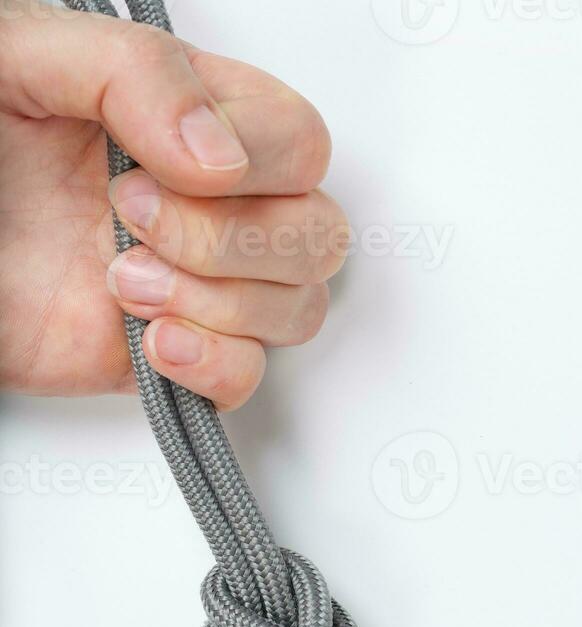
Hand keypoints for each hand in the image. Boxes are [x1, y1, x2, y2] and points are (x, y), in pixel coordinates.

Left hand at [0, 1, 346, 407]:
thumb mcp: (22, 60)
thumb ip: (131, 71)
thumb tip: (221, 155)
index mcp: (189, 120)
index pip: (300, 143)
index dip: (255, 164)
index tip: (158, 166)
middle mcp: (208, 205)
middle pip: (316, 234)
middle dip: (233, 240)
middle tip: (133, 220)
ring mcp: (196, 283)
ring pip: (296, 308)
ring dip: (217, 301)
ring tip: (120, 281)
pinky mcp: (169, 350)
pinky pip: (249, 376)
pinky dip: (214, 365)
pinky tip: (153, 341)